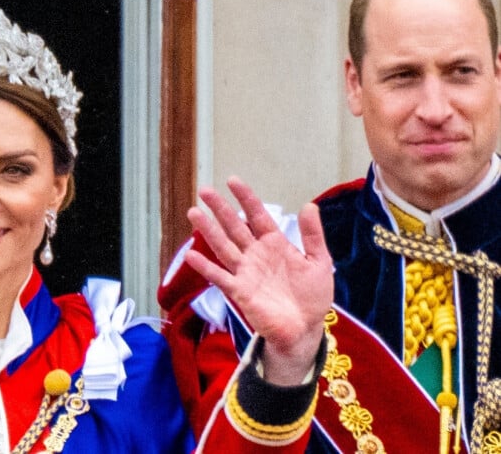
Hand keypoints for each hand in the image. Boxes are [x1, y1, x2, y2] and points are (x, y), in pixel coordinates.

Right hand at [185, 176, 333, 384]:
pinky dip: (205, 266)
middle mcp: (256, 254)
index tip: (232, 180)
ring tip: (193, 212)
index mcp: (275, 243)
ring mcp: (246, 272)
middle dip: (220, 209)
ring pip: (223, 246)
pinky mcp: (240, 292)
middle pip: (235, 226)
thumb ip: (313, 235)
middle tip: (204, 191)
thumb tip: (309, 204)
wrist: (305, 329)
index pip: (257, 215)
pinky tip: (191, 254)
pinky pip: (220, 277)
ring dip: (208, 231)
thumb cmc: (312, 295)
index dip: (245, 198)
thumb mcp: (319, 262)